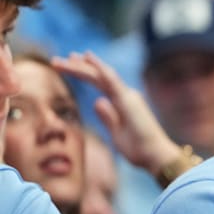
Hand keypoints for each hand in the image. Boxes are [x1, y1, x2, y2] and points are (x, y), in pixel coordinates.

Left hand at [51, 51, 182, 174]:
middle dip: (78, 67)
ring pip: (101, 75)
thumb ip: (108, 117)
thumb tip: (97, 102)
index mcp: (123, 102)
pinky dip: (99, 68)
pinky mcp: (128, 100)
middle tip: (58, 60)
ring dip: (81, 66)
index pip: (100, 83)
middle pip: (98, 76)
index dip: (84, 72)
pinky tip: (88, 57)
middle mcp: (126, 95)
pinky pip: (111, 80)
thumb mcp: (117, 133)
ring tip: (63, 59)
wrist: (155, 156)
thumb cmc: (139, 149)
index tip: (69, 64)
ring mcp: (128, 96)